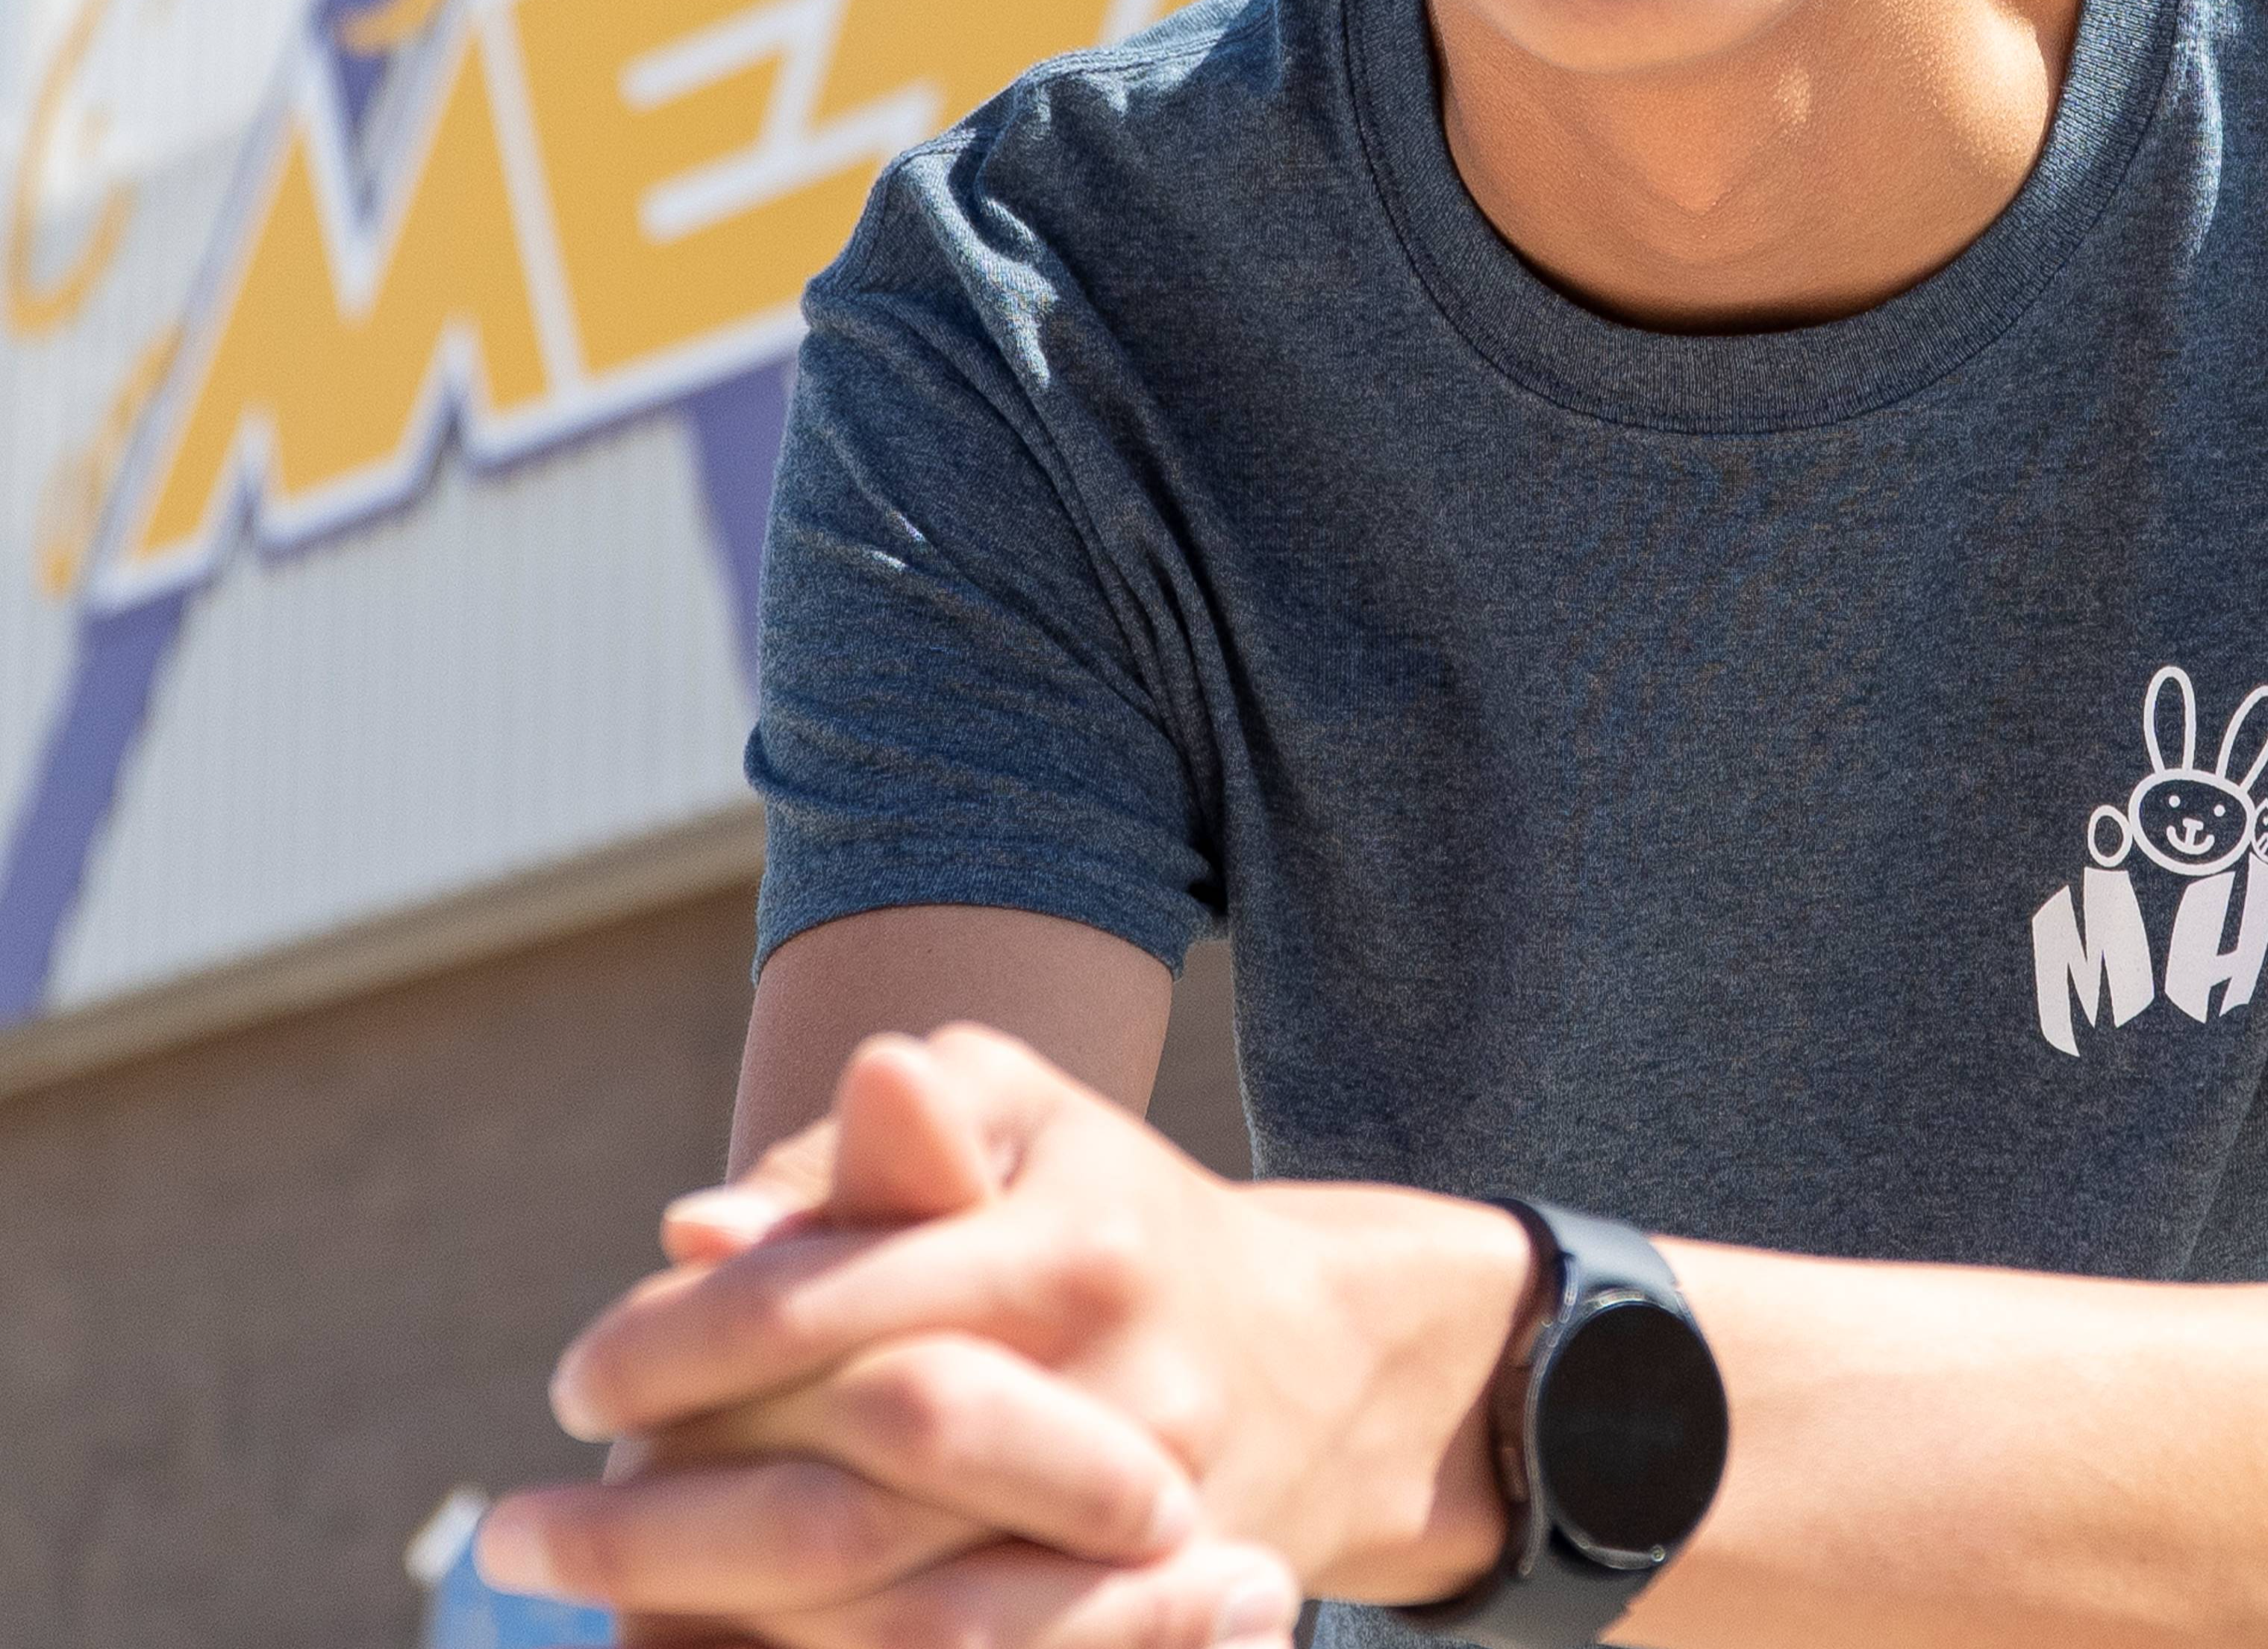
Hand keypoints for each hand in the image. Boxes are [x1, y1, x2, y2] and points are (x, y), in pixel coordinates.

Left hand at [481, 1026, 1534, 1643]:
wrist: (1308, 1362)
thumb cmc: (1113, 1210)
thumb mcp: (1022, 1118)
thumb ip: (872, 1151)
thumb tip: (695, 1225)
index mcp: (1078, 1254)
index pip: (836, 1310)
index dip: (686, 1345)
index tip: (575, 1374)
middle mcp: (1122, 1404)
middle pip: (851, 1488)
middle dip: (659, 1520)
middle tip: (513, 1528)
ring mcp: (1141, 1541)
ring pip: (893, 1619)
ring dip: (713, 1618)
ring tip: (582, 1608)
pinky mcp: (1140, 1636)